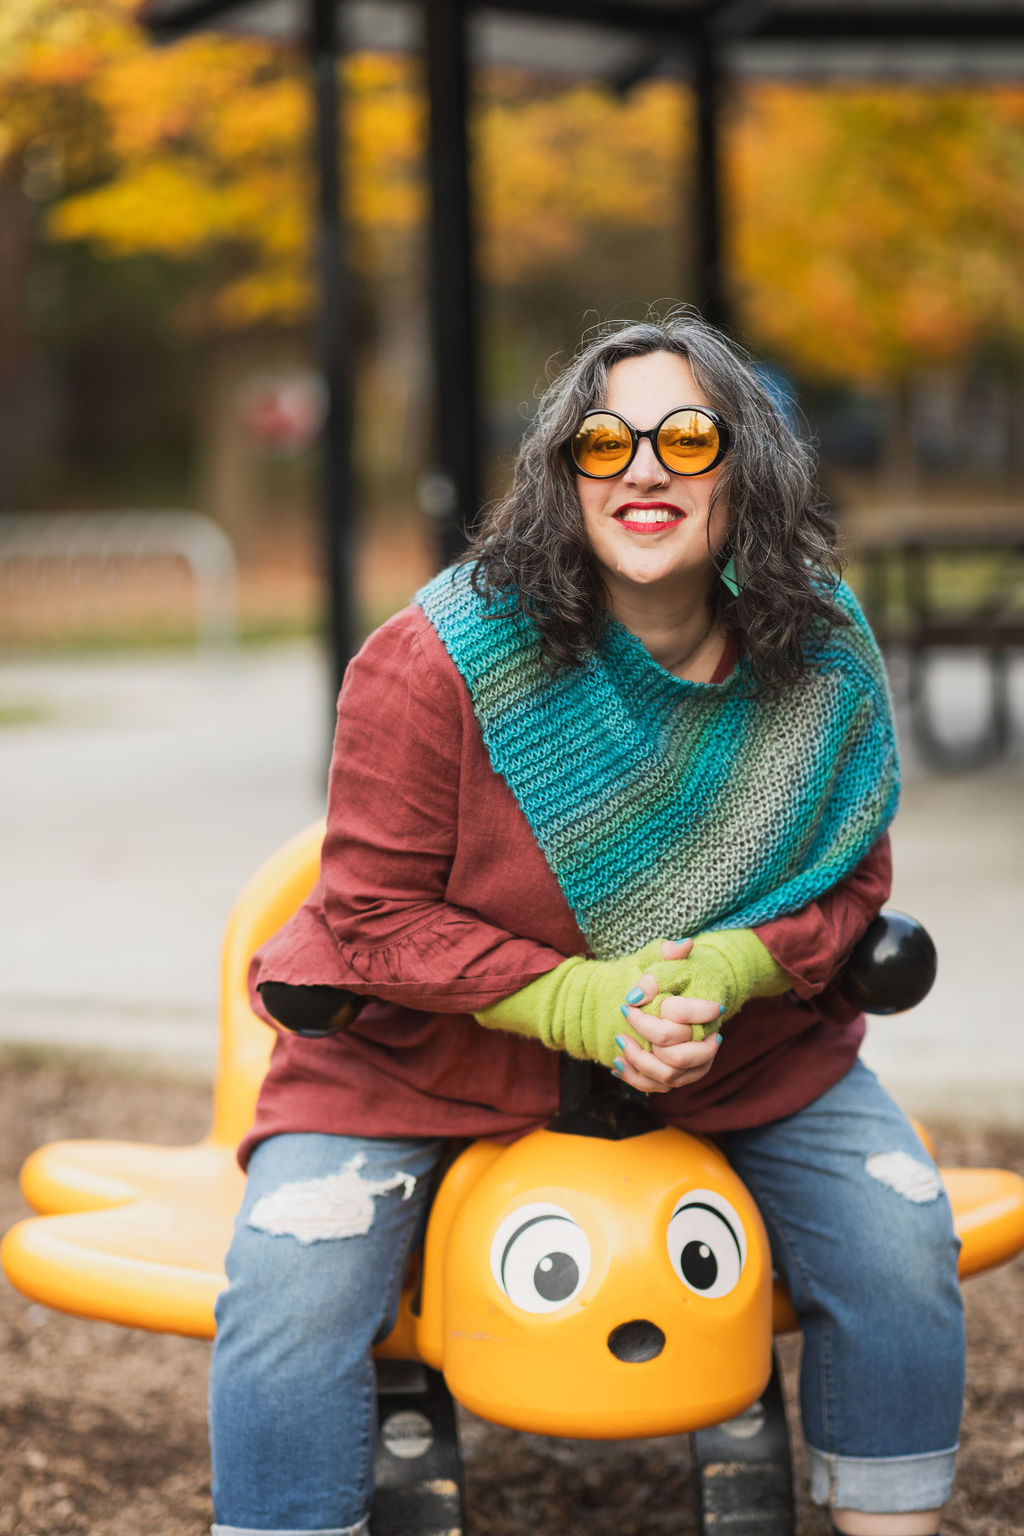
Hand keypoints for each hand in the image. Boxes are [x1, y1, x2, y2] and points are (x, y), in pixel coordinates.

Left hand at [614, 939, 722, 1093]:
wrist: (688, 991)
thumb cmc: (678, 974)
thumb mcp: (670, 959)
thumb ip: (665, 955)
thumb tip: (651, 977)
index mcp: (709, 1012)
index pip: (682, 1016)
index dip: (651, 1010)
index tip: (629, 1002)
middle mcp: (708, 1043)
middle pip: (678, 1056)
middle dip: (645, 1038)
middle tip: (625, 1016)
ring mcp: (696, 1064)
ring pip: (668, 1076)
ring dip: (639, 1062)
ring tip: (620, 1040)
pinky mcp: (681, 1076)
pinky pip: (658, 1087)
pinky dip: (635, 1078)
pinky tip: (617, 1063)